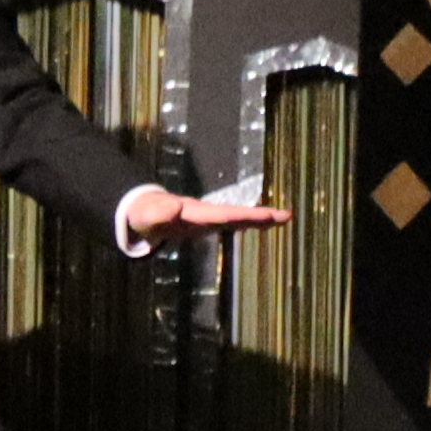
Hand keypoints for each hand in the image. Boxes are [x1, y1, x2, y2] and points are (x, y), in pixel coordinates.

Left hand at [123, 186, 290, 237]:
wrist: (145, 212)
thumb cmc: (145, 215)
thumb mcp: (147, 216)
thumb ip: (158, 213)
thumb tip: (174, 205)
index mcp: (194, 212)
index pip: (219, 215)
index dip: (237, 217)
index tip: (259, 216)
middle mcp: (206, 213)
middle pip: (236, 214)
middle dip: (258, 216)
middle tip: (284, 215)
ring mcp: (210, 218)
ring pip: (239, 217)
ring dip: (261, 218)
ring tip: (285, 217)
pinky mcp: (210, 223)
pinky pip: (235, 222)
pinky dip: (252, 222)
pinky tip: (269, 224)